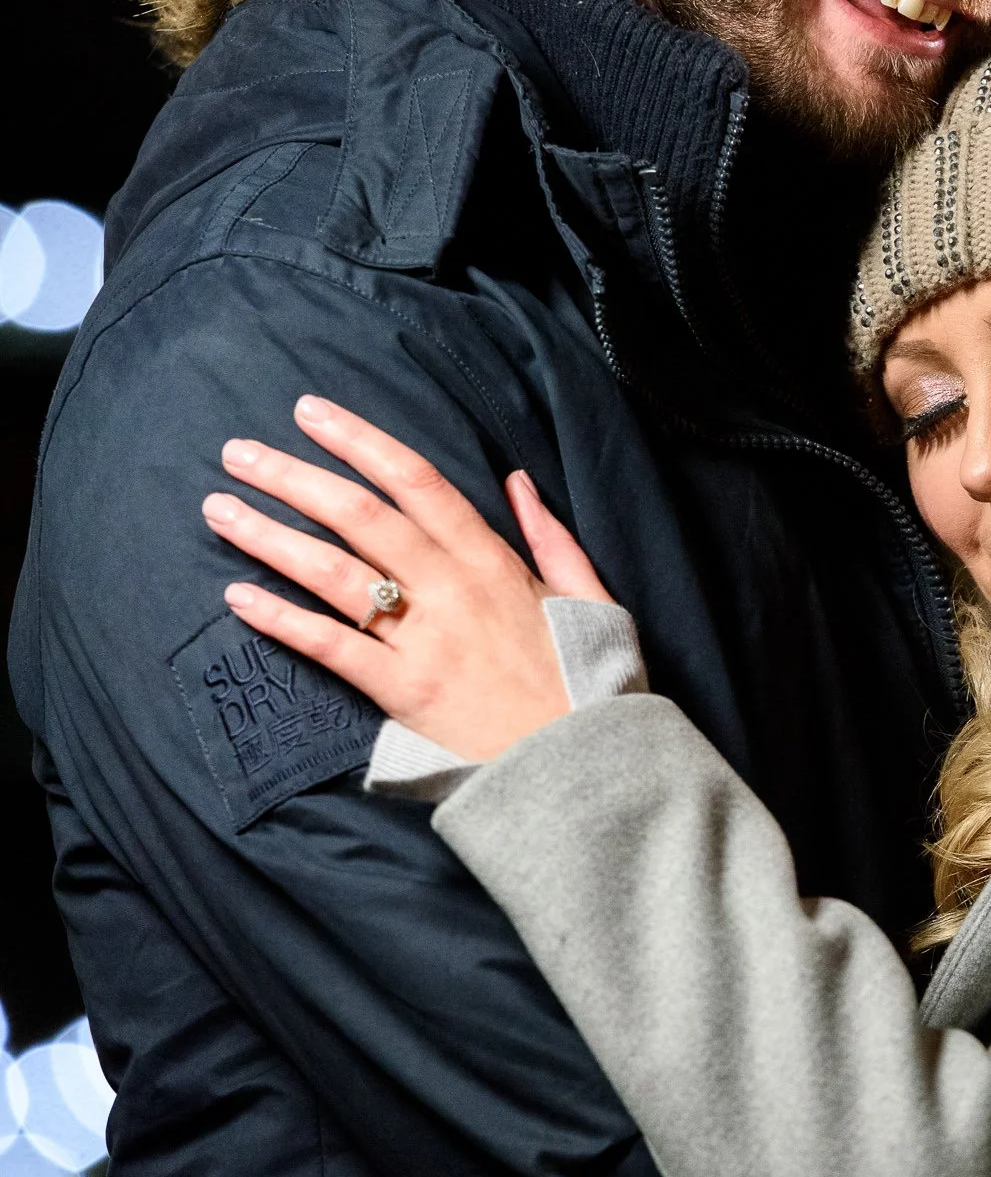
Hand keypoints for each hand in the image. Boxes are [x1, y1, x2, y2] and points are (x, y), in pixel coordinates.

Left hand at [202, 395, 614, 760]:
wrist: (581, 764)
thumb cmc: (582, 680)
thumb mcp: (586, 593)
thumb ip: (549, 534)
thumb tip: (516, 480)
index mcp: (492, 559)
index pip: (416, 480)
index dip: (358, 440)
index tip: (310, 413)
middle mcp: (452, 589)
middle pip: (359, 516)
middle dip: (293, 477)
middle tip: (238, 452)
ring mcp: (425, 640)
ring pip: (334, 573)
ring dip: (269, 536)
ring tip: (218, 509)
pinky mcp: (404, 691)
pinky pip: (333, 647)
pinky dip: (282, 621)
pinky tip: (237, 598)